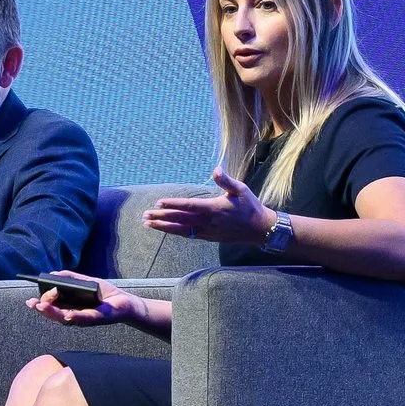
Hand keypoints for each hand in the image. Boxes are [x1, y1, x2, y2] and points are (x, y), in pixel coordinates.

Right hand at [27, 274, 153, 327]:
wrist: (126, 302)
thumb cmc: (105, 294)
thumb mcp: (85, 282)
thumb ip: (70, 278)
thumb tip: (53, 274)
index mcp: (72, 309)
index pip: (53, 309)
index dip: (41, 306)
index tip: (30, 301)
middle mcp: (77, 317)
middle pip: (56, 315)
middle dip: (44, 310)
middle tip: (34, 303)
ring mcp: (87, 319)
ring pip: (67, 319)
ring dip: (54, 314)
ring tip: (43, 307)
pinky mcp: (99, 318)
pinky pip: (86, 318)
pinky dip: (77, 317)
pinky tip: (68, 314)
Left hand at [146, 163, 276, 244]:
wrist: (260, 229)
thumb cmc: (250, 206)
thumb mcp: (240, 190)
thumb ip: (226, 180)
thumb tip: (217, 168)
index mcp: (214, 208)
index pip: (188, 206)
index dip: (172, 204)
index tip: (158, 203)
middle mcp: (208, 221)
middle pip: (180, 219)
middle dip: (161, 217)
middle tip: (144, 215)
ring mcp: (208, 231)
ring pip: (181, 230)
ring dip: (164, 227)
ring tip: (148, 224)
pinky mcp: (209, 237)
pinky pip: (189, 235)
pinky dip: (175, 232)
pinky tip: (165, 230)